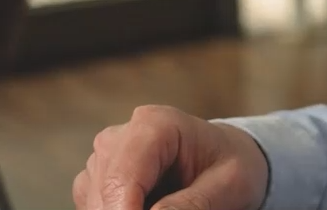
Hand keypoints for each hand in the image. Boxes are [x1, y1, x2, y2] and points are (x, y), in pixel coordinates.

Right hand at [72, 105, 269, 209]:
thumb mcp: (228, 187)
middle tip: (175, 208)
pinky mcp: (96, 179)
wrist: (228, 160)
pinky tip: (149, 205)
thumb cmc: (233, 167)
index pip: (121, 179)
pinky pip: (92, 207)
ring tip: (170, 202)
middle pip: (104, 193)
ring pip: (94, 203)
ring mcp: (103, 157)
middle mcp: (120, 136)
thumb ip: (191, 205)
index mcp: (155, 125)